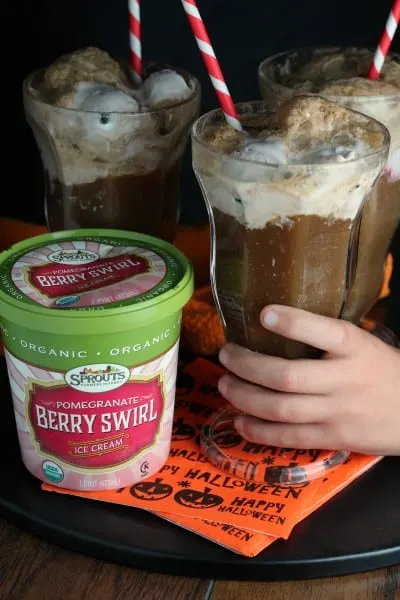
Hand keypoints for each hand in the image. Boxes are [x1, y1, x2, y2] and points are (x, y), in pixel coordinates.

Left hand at [218, 306, 399, 455]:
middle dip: (247, 365)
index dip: (292, 323)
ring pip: (282, 409)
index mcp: (354, 348)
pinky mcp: (333, 438)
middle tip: (225, 354)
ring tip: (224, 385)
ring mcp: (338, 412)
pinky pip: (290, 438)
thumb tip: (275, 321)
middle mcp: (344, 379)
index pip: (324, 332)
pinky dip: (259, 432)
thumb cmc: (384, 371)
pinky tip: (239, 421)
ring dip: (244, 397)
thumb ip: (328, 338)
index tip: (263, 313)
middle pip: (288, 376)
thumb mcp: (364, 344)